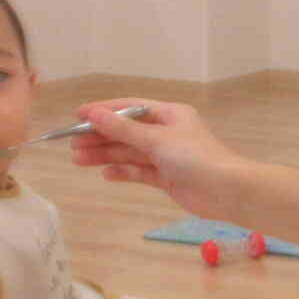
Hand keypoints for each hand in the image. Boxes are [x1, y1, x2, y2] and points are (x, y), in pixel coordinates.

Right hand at [67, 99, 247, 221]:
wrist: (226, 191)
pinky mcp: (167, 178)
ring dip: (106, 155)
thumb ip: (123, 129)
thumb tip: (93, 114)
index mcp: (170, 114)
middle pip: (127, 131)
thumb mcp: (156, 139)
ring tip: (78, 159)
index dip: (104, 111)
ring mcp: (167, 156)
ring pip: (130, 152)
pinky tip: (105, 174)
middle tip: (72, 143)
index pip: (130, 108)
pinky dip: (123, 172)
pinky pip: (140, 171)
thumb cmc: (194, 157)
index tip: (78, 116)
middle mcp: (167, 132)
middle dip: (100, 136)